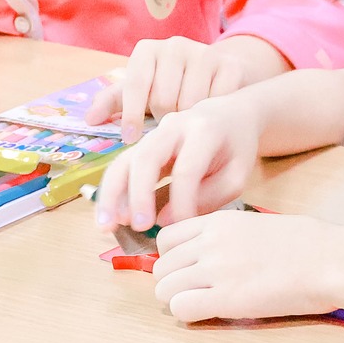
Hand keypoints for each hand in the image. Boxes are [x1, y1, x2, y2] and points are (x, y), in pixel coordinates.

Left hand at [85, 36, 286, 140]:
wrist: (217, 74)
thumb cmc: (170, 85)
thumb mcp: (141, 92)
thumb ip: (114, 102)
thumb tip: (90, 119)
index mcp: (147, 50)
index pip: (134, 84)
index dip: (131, 114)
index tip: (131, 137)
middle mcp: (174, 45)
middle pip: (163, 98)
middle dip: (164, 119)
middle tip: (170, 122)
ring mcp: (204, 52)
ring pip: (190, 103)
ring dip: (188, 119)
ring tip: (189, 118)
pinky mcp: (229, 65)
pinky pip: (216, 101)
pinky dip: (211, 114)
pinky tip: (210, 114)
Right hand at [94, 94, 260, 230]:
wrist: (231, 115)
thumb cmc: (236, 148)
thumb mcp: (237, 174)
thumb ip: (209, 196)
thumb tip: (166, 220)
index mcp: (204, 130)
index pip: (187, 168)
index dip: (182, 200)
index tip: (181, 227)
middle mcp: (173, 126)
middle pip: (147, 157)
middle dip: (139, 194)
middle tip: (138, 226)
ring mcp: (154, 134)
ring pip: (125, 160)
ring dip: (112, 195)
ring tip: (106, 226)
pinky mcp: (143, 146)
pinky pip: (123, 167)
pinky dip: (113, 193)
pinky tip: (110, 218)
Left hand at [150, 211, 342, 322]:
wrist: (329, 260)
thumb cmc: (307, 244)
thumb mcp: (259, 225)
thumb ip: (228, 236)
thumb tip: (213, 253)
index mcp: (219, 222)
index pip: (167, 238)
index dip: (173, 259)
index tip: (189, 270)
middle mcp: (210, 243)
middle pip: (161, 267)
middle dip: (173, 283)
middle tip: (197, 293)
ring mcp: (216, 270)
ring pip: (164, 289)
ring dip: (179, 301)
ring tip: (204, 305)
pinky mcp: (226, 298)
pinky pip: (181, 309)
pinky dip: (189, 315)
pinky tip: (211, 314)